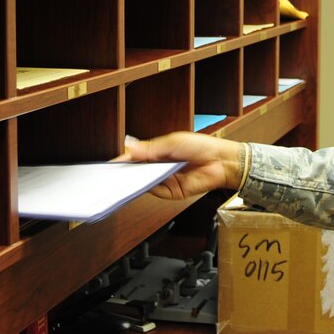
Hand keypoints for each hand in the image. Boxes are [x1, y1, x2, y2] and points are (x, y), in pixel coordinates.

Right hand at [112, 131, 243, 198]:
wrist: (220, 161)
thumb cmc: (201, 147)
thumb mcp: (172, 142)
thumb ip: (150, 149)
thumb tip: (130, 147)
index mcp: (159, 152)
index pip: (137, 157)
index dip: (125, 160)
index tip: (112, 163)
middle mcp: (160, 167)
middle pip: (138, 171)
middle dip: (127, 172)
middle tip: (114, 173)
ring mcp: (165, 180)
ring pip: (144, 183)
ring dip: (135, 181)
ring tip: (124, 178)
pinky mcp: (171, 192)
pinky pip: (155, 191)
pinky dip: (148, 189)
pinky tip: (142, 184)